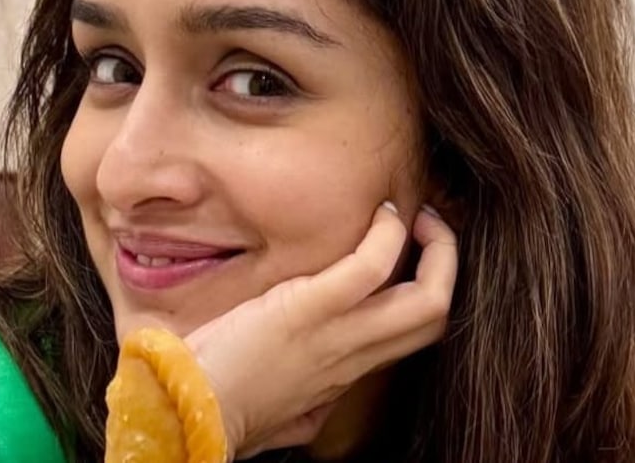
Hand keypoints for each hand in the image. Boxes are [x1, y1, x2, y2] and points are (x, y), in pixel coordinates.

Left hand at [184, 202, 457, 459]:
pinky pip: (372, 266)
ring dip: (436, 245)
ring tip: (413, 214)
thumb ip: (310, 411)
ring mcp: (338, 332)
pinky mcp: (310, 308)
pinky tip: (379, 214)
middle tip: (427, 226)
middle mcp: (356, 356)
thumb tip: (318, 410)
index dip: (431, 290)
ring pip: (428, 297)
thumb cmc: (223, 409)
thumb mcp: (284, 420)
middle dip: (447, 262)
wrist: (187, 411)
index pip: (416, 336)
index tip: (414, 259)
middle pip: (437, 315)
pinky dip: (387, 235)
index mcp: (347, 374)